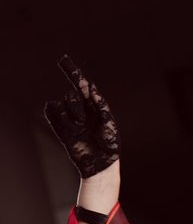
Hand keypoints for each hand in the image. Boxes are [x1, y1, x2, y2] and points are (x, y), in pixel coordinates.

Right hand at [43, 56, 120, 177]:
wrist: (101, 164)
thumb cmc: (110, 144)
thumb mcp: (109, 123)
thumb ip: (100, 105)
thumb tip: (90, 86)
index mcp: (94, 105)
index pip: (82, 84)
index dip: (72, 72)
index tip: (62, 60)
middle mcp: (81, 109)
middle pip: (71, 95)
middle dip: (76, 107)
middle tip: (84, 122)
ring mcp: (69, 118)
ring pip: (61, 104)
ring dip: (70, 116)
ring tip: (80, 130)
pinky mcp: (60, 128)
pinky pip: (52, 113)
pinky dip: (58, 118)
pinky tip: (69, 129)